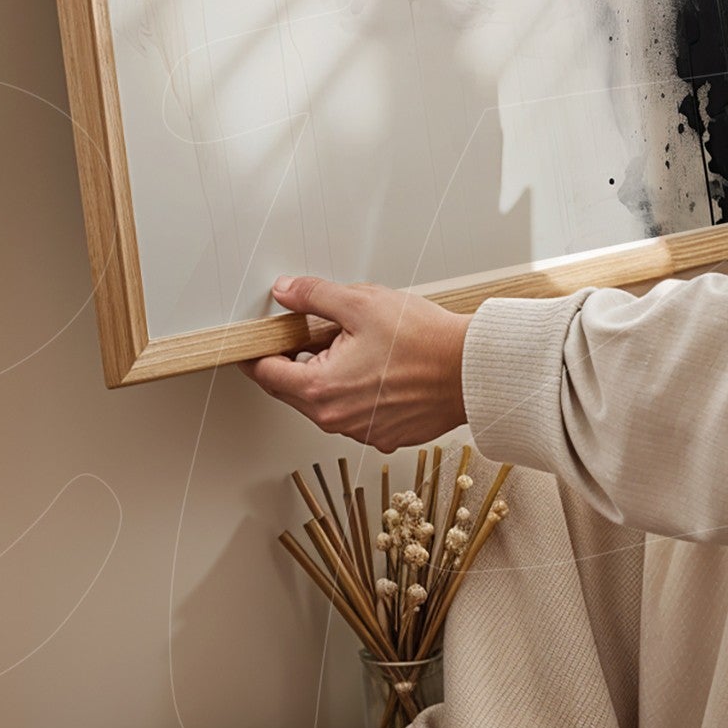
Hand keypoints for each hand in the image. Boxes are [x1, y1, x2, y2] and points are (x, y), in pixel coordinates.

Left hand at [238, 276, 469, 449]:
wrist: (470, 370)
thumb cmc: (423, 340)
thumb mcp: (360, 303)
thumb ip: (314, 296)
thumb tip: (285, 292)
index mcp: (321, 390)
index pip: (267, 374)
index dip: (258, 352)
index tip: (257, 339)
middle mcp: (336, 420)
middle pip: (294, 389)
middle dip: (298, 358)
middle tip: (315, 329)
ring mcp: (362, 432)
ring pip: (325, 401)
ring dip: (328, 374)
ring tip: (356, 343)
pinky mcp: (385, 435)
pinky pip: (354, 412)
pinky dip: (355, 390)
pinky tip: (377, 365)